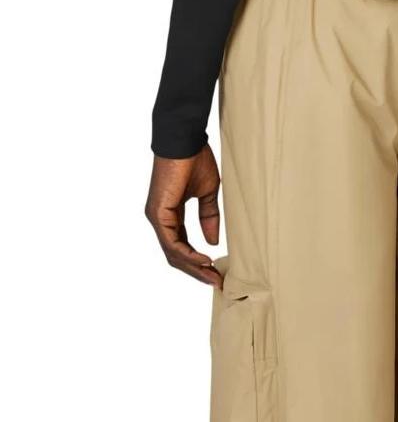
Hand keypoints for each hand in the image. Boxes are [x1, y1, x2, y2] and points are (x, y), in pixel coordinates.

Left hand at [145, 144, 222, 285]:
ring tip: (212, 275)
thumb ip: (208, 217)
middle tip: (216, 281)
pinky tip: (203, 260)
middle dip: (196, 270)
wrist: (185, 140)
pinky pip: (172, 242)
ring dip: (193, 266)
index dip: (198, 261)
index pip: (181, 245)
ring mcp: (156, 217)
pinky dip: (188, 254)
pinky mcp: (158, 213)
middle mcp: (160, 218)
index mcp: (169, 214)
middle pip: (175, 254)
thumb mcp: (207, 193)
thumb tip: (212, 242)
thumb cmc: (195, 159)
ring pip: (173, 252)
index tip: (217, 270)